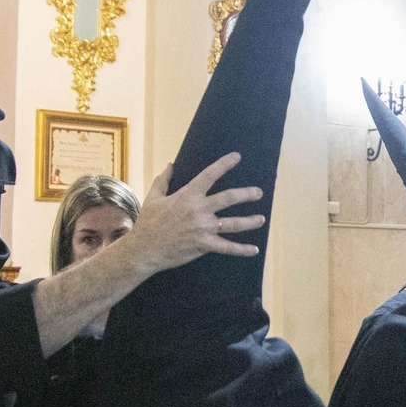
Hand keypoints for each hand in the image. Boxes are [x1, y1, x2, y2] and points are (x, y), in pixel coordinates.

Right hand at [115, 153, 264, 276]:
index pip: (210, 174)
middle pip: (229, 198)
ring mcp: (203, 228)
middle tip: (258, 192)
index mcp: (188, 195)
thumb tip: (171, 164)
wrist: (144, 250)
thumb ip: (164, 180)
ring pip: (233, 223)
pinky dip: (242, 249)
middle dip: (247, 194)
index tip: (237, 157)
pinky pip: (227, 247)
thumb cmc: (148, 223)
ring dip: (250, 221)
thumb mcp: (153, 197)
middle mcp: (199, 210)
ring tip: (261, 219)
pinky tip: (254, 250)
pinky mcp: (204, 245)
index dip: (225, 164)